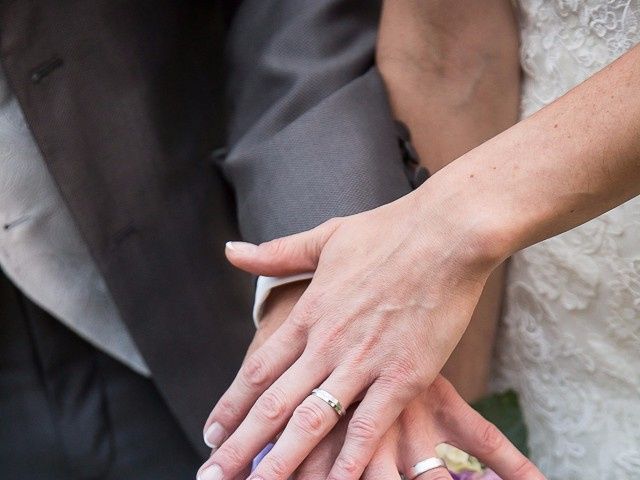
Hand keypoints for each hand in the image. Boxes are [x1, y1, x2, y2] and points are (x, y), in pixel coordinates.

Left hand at [199, 190, 506, 479]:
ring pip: (311, 422)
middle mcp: (327, 343)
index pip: (258, 369)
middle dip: (240, 446)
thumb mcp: (325, 237)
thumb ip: (277, 253)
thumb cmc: (388, 230)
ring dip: (279, 461)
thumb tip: (231, 251)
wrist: (448, 233)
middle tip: (211, 478)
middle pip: (273, 404)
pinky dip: (347, 461)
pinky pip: (368, 427)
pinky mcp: (403, 376)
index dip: (232, 406)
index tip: (211, 433)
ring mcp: (364, 361)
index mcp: (309, 312)